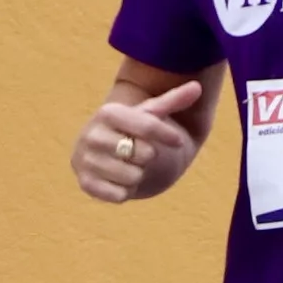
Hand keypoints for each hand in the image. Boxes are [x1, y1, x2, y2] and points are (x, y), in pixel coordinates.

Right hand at [73, 79, 202, 202]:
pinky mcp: (85, 184)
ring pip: (133, 176)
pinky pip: (119, 195)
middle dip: (148, 156)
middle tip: (138, 153)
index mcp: (108, 113)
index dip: (167, 135)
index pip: (147, 125)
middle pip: (143, 154)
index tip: (179, 141)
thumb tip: (197, 87)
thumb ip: (173, 100)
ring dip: (137, 176)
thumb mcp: (151, 114)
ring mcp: (86, 160)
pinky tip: (118, 181)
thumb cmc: (131, 131)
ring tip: (128, 167)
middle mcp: (92, 135)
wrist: (101, 155)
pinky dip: (125, 192)